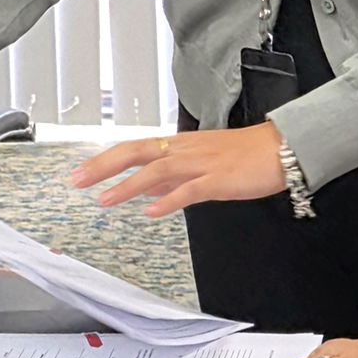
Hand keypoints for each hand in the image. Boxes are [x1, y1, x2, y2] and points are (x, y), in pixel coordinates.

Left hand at [68, 122, 285, 217]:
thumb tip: (147, 190)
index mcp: (180, 145)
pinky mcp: (218, 179)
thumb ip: (174, 177)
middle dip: (104, 166)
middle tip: (77, 180)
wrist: (280, 148)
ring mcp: (201, 163)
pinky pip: (189, 190)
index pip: (135, 148)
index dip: (106, 159)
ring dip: (128, 185)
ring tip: (105, 200)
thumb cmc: (245, 154)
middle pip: (136, 152)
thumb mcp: (203, 162)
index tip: (82, 171)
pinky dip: (168, 200)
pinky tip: (151, 212)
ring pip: (157, 170)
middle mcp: (185, 150)